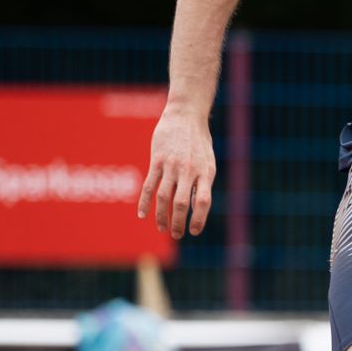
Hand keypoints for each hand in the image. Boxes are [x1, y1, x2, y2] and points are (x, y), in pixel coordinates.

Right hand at [138, 106, 216, 239]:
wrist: (186, 115)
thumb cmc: (199, 142)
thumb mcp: (208, 162)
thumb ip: (203, 184)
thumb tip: (196, 209)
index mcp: (206, 172)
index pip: (203, 202)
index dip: (199, 219)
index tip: (194, 231)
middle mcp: (189, 170)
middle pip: (182, 203)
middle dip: (178, 223)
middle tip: (176, 235)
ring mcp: (172, 166)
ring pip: (164, 197)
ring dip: (161, 216)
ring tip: (162, 228)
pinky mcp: (157, 161)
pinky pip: (149, 185)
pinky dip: (145, 202)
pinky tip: (142, 215)